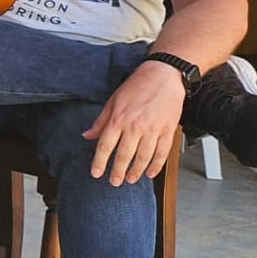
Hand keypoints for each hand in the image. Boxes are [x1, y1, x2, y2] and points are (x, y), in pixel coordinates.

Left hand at [82, 61, 185, 185]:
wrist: (164, 76)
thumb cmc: (137, 86)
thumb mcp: (112, 101)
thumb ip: (100, 121)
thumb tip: (87, 135)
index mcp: (118, 119)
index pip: (105, 145)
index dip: (99, 162)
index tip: (95, 173)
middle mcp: (135, 126)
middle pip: (124, 155)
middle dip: (117, 171)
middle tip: (114, 182)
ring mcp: (153, 129)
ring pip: (144, 157)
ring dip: (136, 171)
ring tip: (130, 179)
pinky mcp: (168, 130)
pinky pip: (163, 153)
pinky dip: (156, 165)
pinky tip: (150, 173)